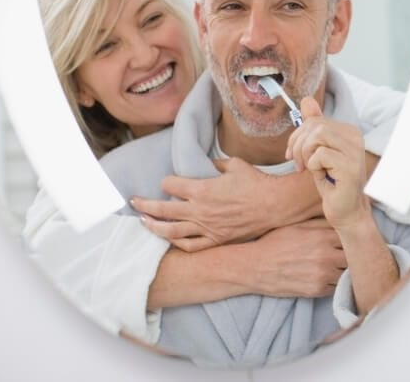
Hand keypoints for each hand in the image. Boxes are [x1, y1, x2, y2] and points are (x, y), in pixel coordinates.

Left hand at [132, 156, 287, 251]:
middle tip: (134, 202)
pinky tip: (170, 239)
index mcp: (202, 189)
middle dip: (145, 205)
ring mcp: (207, 227)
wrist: (275, 205)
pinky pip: (191, 245)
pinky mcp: (216, 240)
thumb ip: (216, 164)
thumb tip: (208, 165)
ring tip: (144, 223)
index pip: (171, 185)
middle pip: (163, 209)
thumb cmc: (256, 182)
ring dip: (154, 226)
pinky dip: (177, 243)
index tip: (167, 181)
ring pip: (171, 231)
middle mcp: (200, 210)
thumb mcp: (235, 165)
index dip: (167, 182)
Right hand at [247, 218, 347, 297]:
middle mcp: (326, 256)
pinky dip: (335, 283)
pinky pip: (336, 287)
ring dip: (344, 270)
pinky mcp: (316, 290)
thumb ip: (323, 223)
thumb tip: (342, 220)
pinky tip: (327, 276)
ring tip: (337, 265)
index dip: (352, 238)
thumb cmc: (276, 242)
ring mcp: (322, 275)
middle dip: (351, 255)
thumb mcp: (299, 225)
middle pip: (353, 257)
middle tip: (346, 254)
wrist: (255, 267)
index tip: (352, 239)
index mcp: (323, 236)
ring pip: (347, 274)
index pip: (352, 237)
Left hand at [286, 97, 370, 230]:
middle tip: (298, 164)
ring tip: (308, 168)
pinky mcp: (349, 165)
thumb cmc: (332, 182)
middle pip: (315, 126)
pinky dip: (313, 166)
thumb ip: (313, 127)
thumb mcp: (318, 152)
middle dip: (298, 145)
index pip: (315, 120)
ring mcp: (354, 150)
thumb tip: (306, 100)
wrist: (345, 210)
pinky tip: (322, 176)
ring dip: (305, 154)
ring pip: (317, 136)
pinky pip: (320, 154)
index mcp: (349, 131)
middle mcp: (355, 137)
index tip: (295, 154)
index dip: (298, 136)